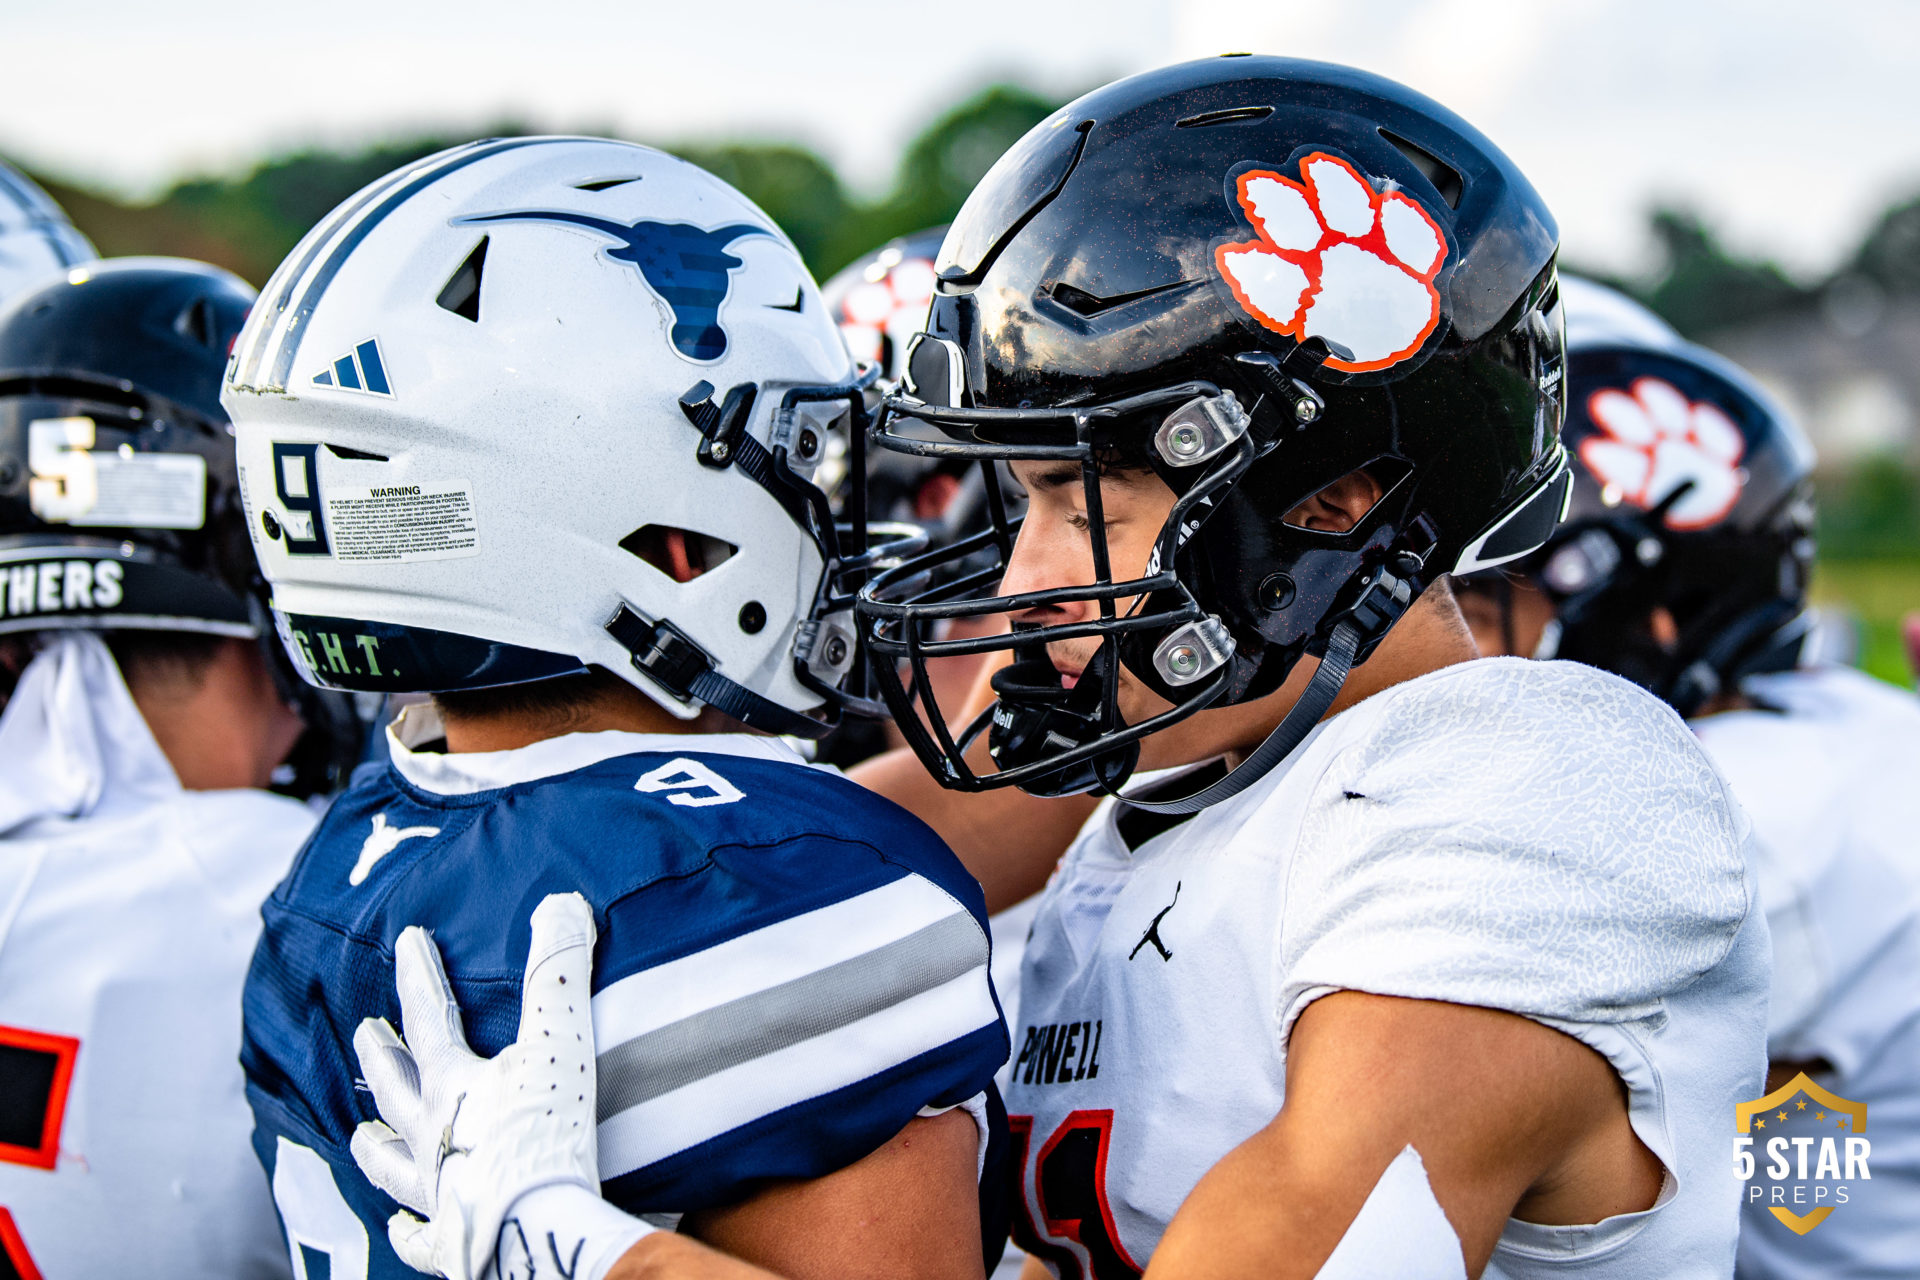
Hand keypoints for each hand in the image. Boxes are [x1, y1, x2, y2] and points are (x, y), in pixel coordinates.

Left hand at [350, 892, 602, 1278]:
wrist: (540, 1233)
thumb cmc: (547, 1135)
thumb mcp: (560, 1041)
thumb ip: (559, 971)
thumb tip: (560, 902)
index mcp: (451, 1086)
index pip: (427, 1016)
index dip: (419, 974)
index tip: (408, 940)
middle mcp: (431, 1137)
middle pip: (394, 1088)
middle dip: (380, 1055)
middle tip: (364, 1032)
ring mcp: (436, 1192)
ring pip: (391, 1165)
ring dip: (374, 1145)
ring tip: (359, 1134)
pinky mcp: (451, 1244)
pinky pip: (420, 1239)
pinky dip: (407, 1231)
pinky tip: (397, 1226)